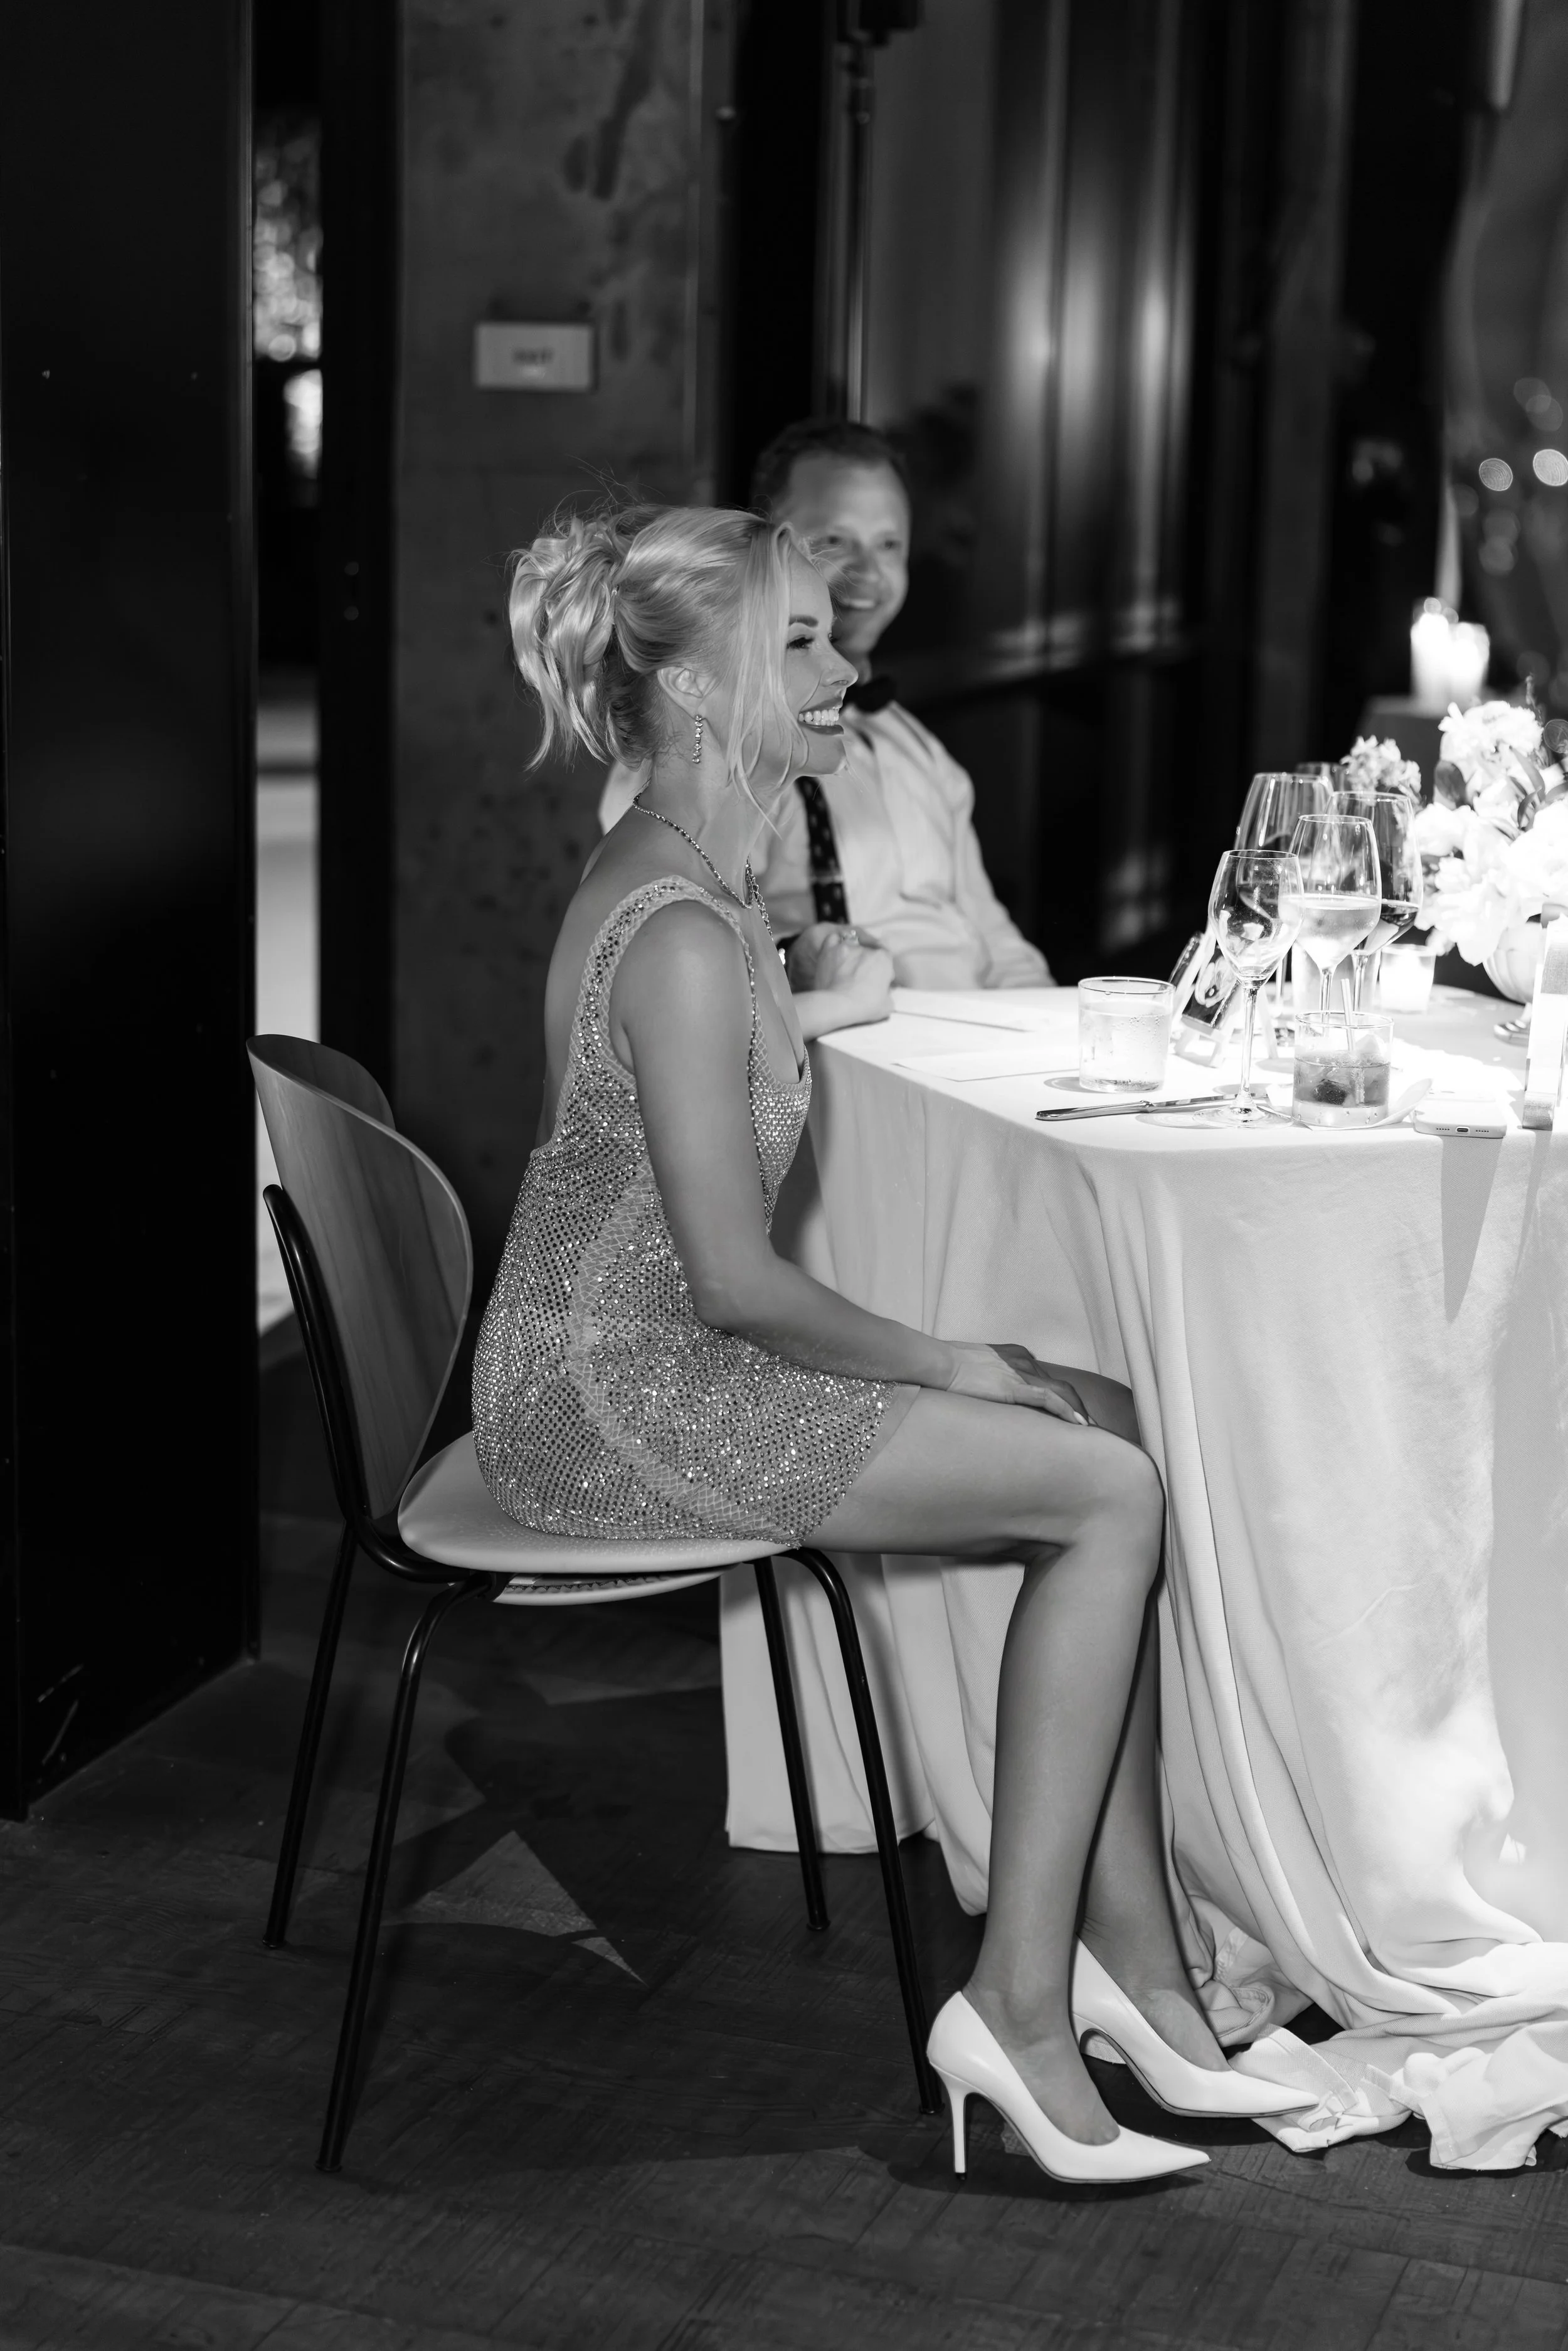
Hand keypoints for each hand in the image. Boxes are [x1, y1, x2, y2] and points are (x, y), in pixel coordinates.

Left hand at [789, 926, 893, 1037]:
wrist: (838, 1005)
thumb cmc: (863, 1006)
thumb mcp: (887, 1006)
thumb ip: (888, 995)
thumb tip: (885, 995)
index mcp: (883, 958)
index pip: (886, 958)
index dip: (882, 969)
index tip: (878, 980)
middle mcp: (865, 949)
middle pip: (868, 952)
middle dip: (866, 963)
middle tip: (861, 978)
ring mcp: (846, 947)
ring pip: (851, 944)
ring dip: (851, 954)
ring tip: (846, 968)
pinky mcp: (829, 950)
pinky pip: (833, 939)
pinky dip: (834, 944)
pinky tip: (834, 953)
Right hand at [943, 1342, 1091, 1423]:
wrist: (940, 1363)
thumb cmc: (949, 1366)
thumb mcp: (976, 1366)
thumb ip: (990, 1376)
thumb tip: (988, 1389)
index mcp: (1015, 1355)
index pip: (1045, 1377)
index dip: (1060, 1396)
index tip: (1066, 1410)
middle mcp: (1023, 1361)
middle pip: (1059, 1384)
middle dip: (1075, 1404)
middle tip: (1085, 1423)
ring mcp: (1020, 1374)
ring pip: (1061, 1392)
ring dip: (1076, 1411)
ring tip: (1087, 1429)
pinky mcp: (1015, 1388)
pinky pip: (1050, 1400)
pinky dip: (1067, 1412)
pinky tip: (1077, 1425)